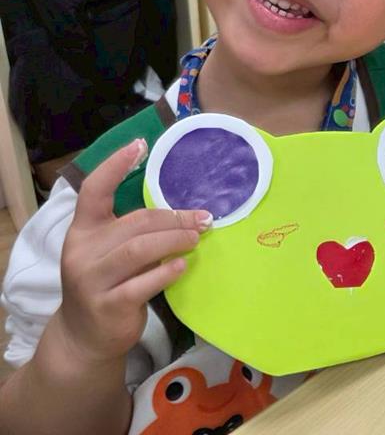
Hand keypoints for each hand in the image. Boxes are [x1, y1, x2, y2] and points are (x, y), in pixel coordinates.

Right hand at [55, 139, 210, 366]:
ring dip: (174, 239)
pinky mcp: (108, 305)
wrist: (86, 338)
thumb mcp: (112, 253)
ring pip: (138, 249)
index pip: (93, 190)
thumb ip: (135, 232)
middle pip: (134, 222)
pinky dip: (167, 271)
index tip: (140, 144)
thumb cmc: (108, 284)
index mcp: (83, 231)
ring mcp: (92, 280)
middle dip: (174, 217)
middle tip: (204, 218)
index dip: (115, 165)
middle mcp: (82, 252)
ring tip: (197, 238)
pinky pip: (143, 283)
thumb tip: (187, 212)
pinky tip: (183, 266)